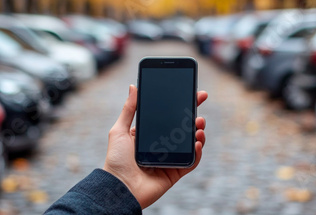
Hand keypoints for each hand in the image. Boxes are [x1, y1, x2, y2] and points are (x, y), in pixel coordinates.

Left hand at [104, 84, 207, 208]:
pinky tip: (197, 143)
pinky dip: (197, 153)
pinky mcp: (175, 172)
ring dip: (198, 133)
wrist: (119, 187)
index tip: (194, 94)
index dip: (182, 106)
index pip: (169, 117)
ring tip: (199, 126)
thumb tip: (133, 86)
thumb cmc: (116, 160)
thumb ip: (128, 109)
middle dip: (194, 119)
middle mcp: (162, 145)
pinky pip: (191, 162)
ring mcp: (170, 159)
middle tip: (199, 112)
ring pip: (190, 144)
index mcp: (149, 134)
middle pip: (182, 129)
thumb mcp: (119, 131)